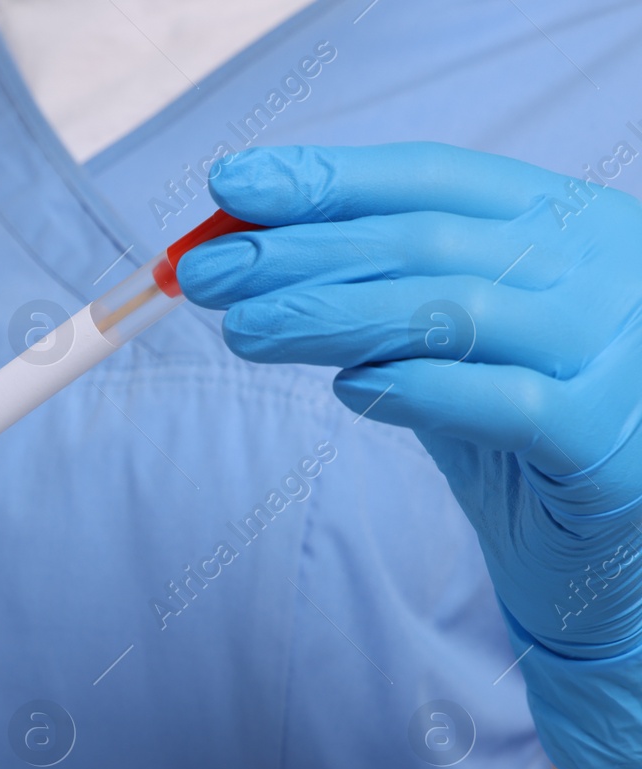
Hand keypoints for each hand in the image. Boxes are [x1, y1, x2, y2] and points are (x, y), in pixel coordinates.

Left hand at [178, 142, 641, 768]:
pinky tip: (348, 391)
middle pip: (428, 242)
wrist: (610, 552)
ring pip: (456, 313)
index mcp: (567, 222)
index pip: (433, 178)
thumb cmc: (515, 431)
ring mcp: (619, 354)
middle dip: (302, 254)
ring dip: (333, 317)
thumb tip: (245, 255)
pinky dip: (418, 390)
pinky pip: (504, 403)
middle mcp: (604, 270)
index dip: (327, 180)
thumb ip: (375, 295)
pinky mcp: (609, 446)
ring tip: (244, 331)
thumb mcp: (448, 344)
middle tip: (206, 273)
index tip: (231, 185)